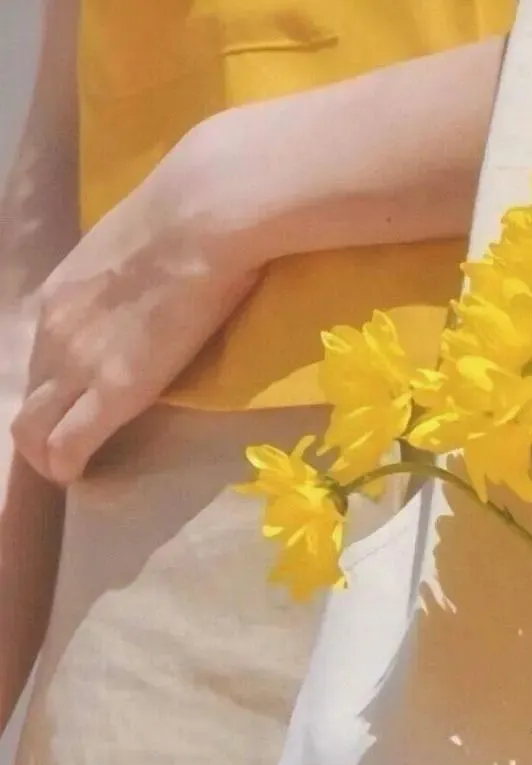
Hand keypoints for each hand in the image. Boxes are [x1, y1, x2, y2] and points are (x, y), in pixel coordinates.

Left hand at [12, 117, 259, 484]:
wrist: (199, 217)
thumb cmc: (181, 218)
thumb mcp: (128, 251)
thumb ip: (120, 284)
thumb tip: (144, 292)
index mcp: (59, 297)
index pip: (40, 360)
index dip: (55, 392)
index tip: (77, 408)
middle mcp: (54, 333)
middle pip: (28, 401)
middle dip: (40, 436)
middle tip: (70, 452)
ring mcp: (78, 365)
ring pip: (34, 430)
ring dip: (48, 458)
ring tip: (71, 471)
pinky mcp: (111, 393)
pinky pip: (68, 446)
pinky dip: (66, 468)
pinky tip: (78, 477)